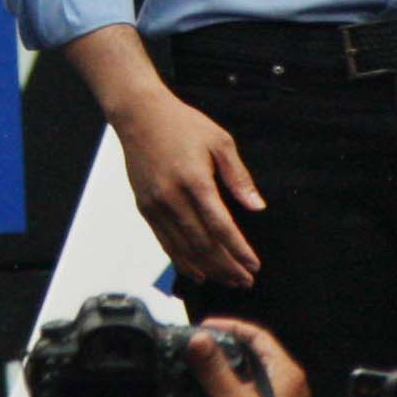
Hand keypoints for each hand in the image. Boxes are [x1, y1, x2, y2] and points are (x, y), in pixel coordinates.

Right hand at [114, 86, 263, 287]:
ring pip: (184, 249)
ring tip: (227, 281)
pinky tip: (197, 272)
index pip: (221, 226)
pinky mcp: (145, 208)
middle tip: (245, 281)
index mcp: (195, 181)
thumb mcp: (220, 141)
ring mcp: (156, 206)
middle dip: (226, 267)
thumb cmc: (181, 124)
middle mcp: (173, 198)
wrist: (139, 115)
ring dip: (208, 269)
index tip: (253, 265)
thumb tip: (257, 206)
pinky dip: (182, 261)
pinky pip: (165, 243)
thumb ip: (239, 177)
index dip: (238, 250)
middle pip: (203, 244)